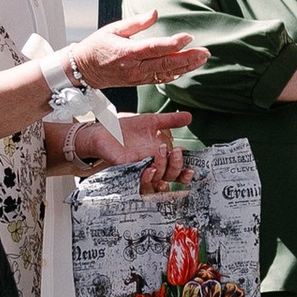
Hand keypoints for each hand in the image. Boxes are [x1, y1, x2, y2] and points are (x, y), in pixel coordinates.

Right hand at [74, 9, 207, 92]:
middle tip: (205, 52)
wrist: (83, 71)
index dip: (173, 43)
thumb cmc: (97, 46)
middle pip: (165, 63)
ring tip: (202, 59)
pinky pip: (159, 79)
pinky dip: (175, 74)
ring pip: (166, 73)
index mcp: (127, 52)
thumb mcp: (113, 29)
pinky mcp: (138, 82)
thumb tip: (155, 12)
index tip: (189, 37)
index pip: (154, 48)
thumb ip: (136, 22)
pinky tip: (187, 69)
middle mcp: (133, 67)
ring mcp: (136, 77)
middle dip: (187, 58)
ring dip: (186, 67)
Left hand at [76, 114, 192, 189]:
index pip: (176, 169)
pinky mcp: (126, 170)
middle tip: (175, 151)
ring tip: (160, 151)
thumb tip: (189, 116)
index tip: (192, 168)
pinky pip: (138, 179)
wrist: (104, 129)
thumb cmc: (126, 128)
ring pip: (156, 180)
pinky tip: (149, 167)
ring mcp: (139, 169)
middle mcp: (151, 165)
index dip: (185, 172)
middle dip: (176, 166)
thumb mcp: (152, 121)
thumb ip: (170, 120)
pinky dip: (146, 175)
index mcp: (160, 156)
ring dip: (162, 167)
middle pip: (170, 176)